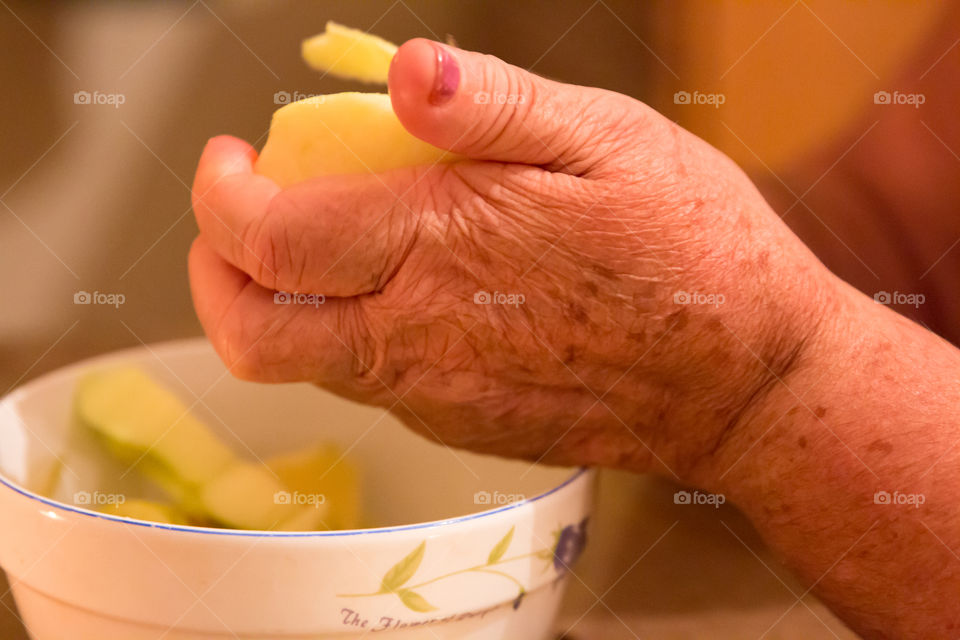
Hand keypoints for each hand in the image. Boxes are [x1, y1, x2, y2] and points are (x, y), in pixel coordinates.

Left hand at [190, 38, 840, 480]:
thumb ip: (492, 105)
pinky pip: (373, 384)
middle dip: (217, 275)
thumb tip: (406, 69)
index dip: (224, 197)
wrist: (745, 381)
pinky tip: (411, 292)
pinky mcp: (461, 428)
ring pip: (307, 364)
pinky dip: (355, 334)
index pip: (267, 241)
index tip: (235, 160)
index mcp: (436, 250)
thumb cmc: (691, 251)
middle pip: (254, 336)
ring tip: (335, 241)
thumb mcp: (605, 139)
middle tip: (244, 220)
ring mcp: (436, 397)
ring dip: (289, 302)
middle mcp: (417, 340)